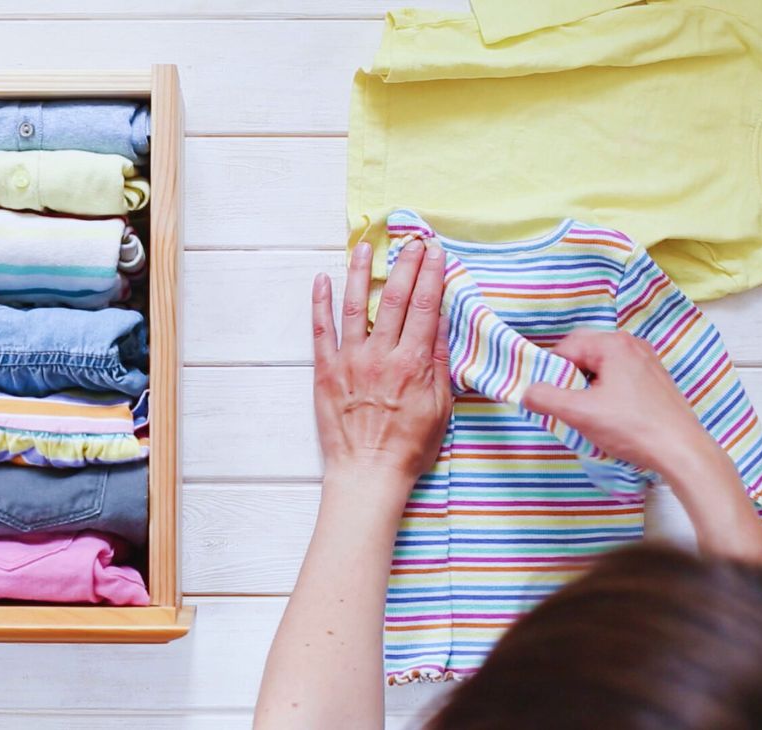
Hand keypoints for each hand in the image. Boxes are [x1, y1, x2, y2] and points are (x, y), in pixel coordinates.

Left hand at [310, 238, 451, 489]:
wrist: (367, 474)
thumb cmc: (409, 447)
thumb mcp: (440, 407)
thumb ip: (439, 361)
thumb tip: (441, 321)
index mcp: (413, 363)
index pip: (424, 306)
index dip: (431, 274)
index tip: (435, 251)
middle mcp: (380, 355)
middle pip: (393, 298)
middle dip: (404, 264)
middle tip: (411, 240)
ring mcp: (350, 361)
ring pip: (354, 305)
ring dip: (360, 272)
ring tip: (365, 246)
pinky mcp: (325, 371)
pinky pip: (321, 330)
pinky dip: (320, 302)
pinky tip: (323, 279)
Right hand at [521, 329, 719, 478]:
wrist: (681, 451)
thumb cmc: (631, 427)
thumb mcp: (579, 413)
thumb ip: (544, 398)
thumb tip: (527, 392)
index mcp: (613, 344)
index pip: (566, 347)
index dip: (551, 371)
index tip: (550, 397)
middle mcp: (632, 345)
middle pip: (585, 354)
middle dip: (570, 378)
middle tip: (568, 405)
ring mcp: (648, 361)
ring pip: (602, 367)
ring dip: (588, 387)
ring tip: (589, 413)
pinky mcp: (656, 380)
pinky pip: (620, 377)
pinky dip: (607, 392)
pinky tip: (611, 416)